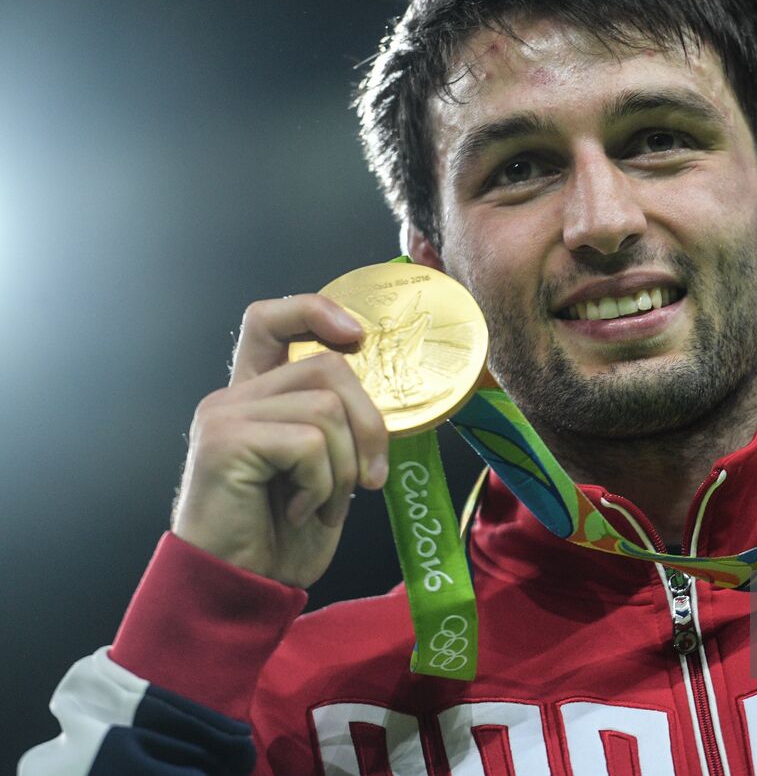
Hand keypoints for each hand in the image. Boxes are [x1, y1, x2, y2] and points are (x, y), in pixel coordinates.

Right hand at [172, 295, 388, 586]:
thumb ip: (338, 423)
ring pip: (326, 408)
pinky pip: (309, 443)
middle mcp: (233, 397)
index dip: (315, 310)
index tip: (358, 335)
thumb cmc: (281, 536)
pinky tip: (297, 511)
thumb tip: (390, 398)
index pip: (270, 319)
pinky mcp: (224, 442)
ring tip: (320, 503)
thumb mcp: (326, 470)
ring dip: (343, 467)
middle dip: (369, 424)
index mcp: (255, 396)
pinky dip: (321, 485)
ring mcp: (224, 416)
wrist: (240, 589)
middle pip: (328, 366)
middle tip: (370, 479)